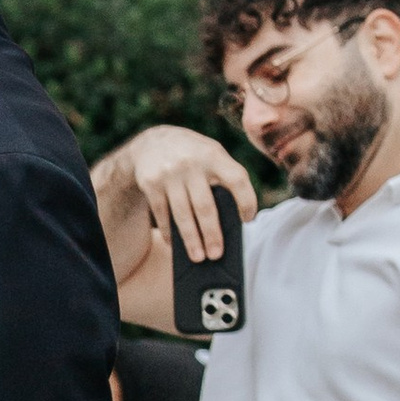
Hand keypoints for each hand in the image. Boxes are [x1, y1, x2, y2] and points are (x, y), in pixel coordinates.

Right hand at [123, 125, 255, 265]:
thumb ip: (224, 176)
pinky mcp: (151, 183)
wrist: (153, 142)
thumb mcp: (211, 154)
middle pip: (205, 206)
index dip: (246, 201)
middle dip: (212, 234)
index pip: (237, 179)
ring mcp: (169, 174)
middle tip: (217, 255)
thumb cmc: (193, 156)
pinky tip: (175, 243)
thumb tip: (234, 219)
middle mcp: (192, 163)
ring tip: (198, 257)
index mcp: (214, 155)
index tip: (248, 220)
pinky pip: (162, 213)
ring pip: (182, 214)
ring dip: (191, 239)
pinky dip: (169, 231)